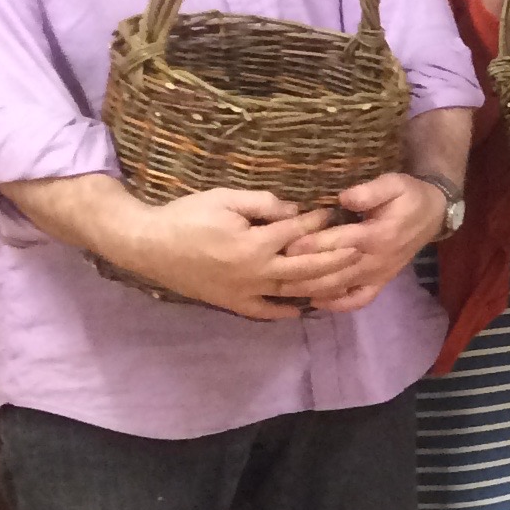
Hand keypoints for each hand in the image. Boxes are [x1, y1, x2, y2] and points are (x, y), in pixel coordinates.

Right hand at [108, 186, 333, 320]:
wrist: (147, 245)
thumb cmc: (186, 216)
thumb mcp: (226, 199)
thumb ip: (264, 204)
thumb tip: (295, 210)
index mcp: (255, 244)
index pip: (299, 233)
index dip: (320, 221)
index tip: (336, 212)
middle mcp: (256, 273)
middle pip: (309, 269)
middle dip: (338, 259)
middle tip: (361, 249)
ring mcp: (245, 292)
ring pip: (294, 293)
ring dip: (323, 287)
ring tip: (348, 280)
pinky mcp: (232, 303)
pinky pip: (266, 311)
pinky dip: (288, 310)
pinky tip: (307, 307)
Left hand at [273, 170, 452, 313]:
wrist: (433, 214)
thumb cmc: (409, 196)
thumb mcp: (394, 183)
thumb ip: (370, 191)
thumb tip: (344, 198)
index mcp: (378, 235)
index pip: (340, 242)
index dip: (312, 244)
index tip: (286, 245)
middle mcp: (377, 259)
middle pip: (335, 272)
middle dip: (304, 273)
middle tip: (275, 271)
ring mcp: (379, 274)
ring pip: (341, 288)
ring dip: (312, 290)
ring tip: (284, 288)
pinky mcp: (381, 281)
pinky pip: (358, 300)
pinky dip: (337, 304)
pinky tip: (315, 301)